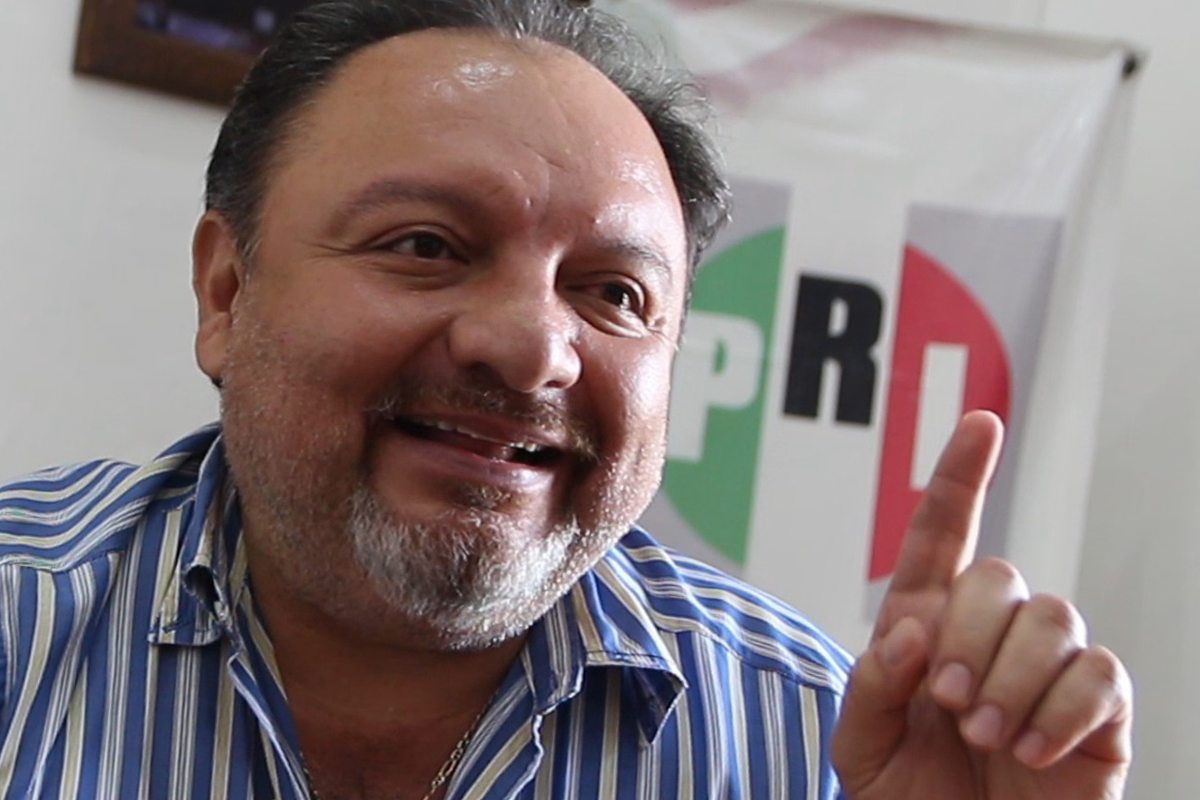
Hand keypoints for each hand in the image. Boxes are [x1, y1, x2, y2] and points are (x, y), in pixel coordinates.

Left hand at [831, 410, 1131, 799]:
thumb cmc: (908, 799)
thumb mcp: (860, 745)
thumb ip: (872, 683)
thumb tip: (916, 629)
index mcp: (927, 626)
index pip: (942, 534)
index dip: (961, 476)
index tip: (981, 422)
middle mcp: (990, 635)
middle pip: (998, 576)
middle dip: (972, 636)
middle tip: (953, 704)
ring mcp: (1048, 668)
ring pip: (1053, 614)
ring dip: (1014, 677)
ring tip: (988, 735)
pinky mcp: (1098, 711)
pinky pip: (1100, 674)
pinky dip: (1064, 709)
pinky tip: (1034, 750)